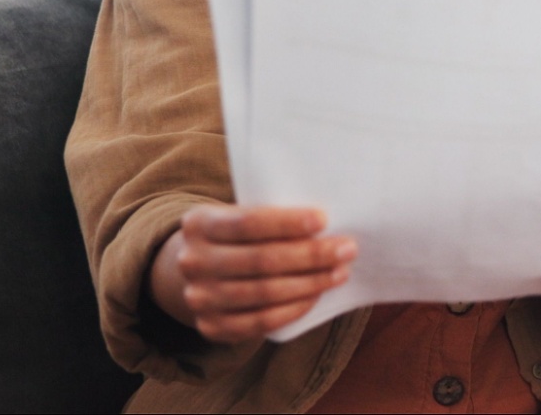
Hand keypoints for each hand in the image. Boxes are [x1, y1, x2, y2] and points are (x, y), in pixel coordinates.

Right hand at [147, 205, 356, 343]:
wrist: (197, 268)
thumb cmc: (235, 234)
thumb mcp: (238, 213)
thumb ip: (270, 214)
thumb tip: (325, 221)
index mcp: (199, 223)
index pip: (247, 222)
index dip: (287, 223)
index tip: (324, 219)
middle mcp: (193, 261)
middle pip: (261, 261)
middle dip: (311, 255)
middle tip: (347, 249)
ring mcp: (199, 298)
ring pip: (264, 293)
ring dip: (310, 283)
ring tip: (339, 272)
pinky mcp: (211, 326)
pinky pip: (259, 322)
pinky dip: (293, 309)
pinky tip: (316, 296)